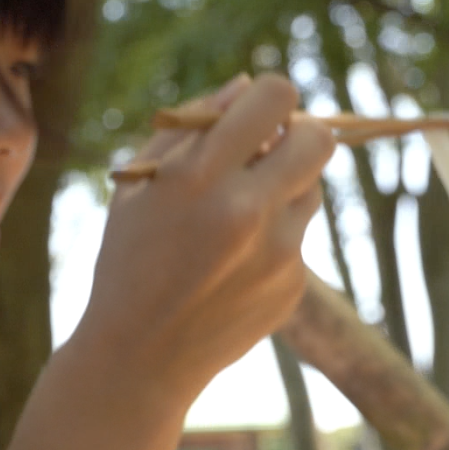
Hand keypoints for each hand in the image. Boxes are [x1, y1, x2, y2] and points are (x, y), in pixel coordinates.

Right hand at [73, 73, 335, 403]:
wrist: (136, 363)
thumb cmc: (127, 266)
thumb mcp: (137, 191)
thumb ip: (189, 131)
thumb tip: (245, 86)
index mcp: (200, 177)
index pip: (277, 97)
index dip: (268, 101)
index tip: (256, 120)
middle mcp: (247, 211)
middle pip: (320, 138)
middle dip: (299, 138)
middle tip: (270, 156)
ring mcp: (278, 253)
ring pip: (312, 191)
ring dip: (283, 194)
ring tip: (233, 229)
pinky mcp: (292, 287)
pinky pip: (298, 243)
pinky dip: (271, 249)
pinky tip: (229, 277)